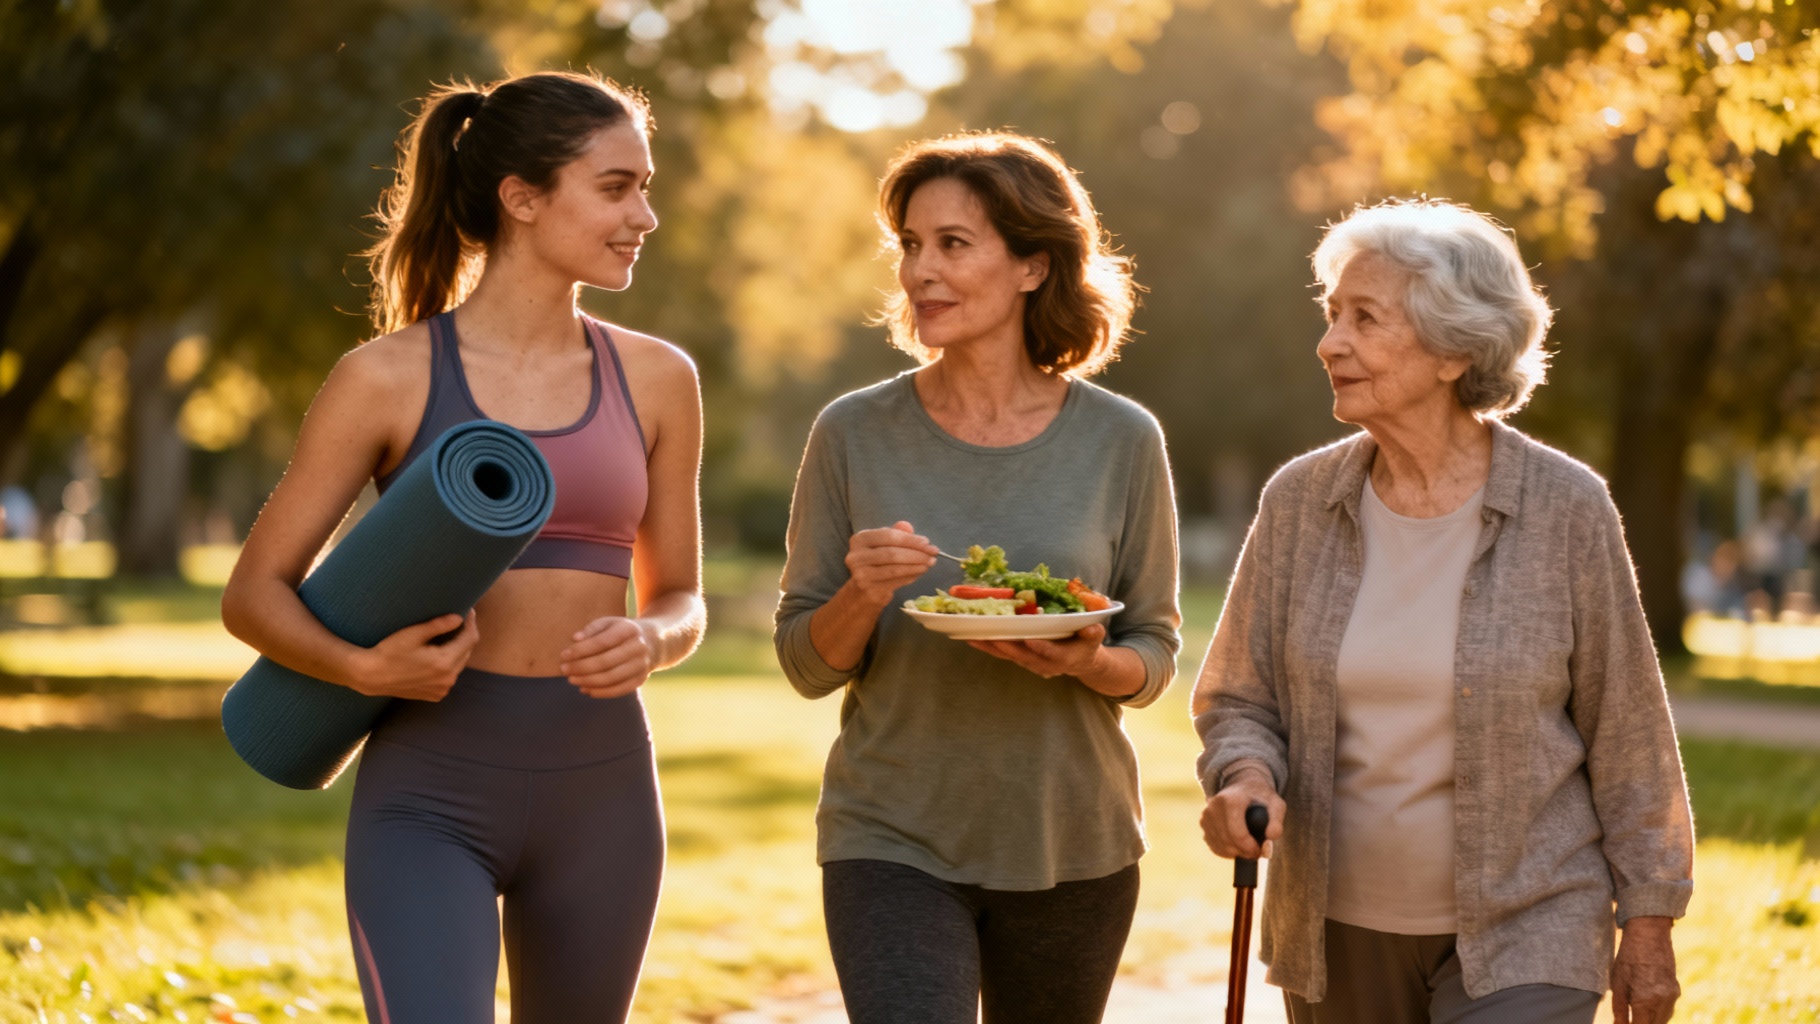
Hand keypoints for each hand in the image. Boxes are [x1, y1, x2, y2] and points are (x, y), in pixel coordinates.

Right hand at [348, 611, 477, 699]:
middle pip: (466, 652)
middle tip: (459, 620)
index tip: (469, 610)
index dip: (471, 623)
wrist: (371, 675)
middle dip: (465, 635)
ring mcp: (442, 689)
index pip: (470, 639)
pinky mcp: (436, 695)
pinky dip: (449, 664)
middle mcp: (447, 679)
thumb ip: (438, 625)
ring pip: (459, 664)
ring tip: (450, 635)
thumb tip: (459, 618)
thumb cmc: (389, 652)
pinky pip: (450, 676)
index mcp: (444, 663)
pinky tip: (439, 655)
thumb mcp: (413, 634)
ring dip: (458, 650)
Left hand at [560, 616, 655, 698]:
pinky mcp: (640, 680)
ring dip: (587, 681)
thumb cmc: (621, 632)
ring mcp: (641, 666)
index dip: (581, 650)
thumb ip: (591, 629)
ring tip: (572, 680)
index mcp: (629, 630)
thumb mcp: (609, 623)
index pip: (602, 642)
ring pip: (610, 678)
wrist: (652, 642)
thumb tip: (575, 640)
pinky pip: (618, 690)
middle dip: (581, 667)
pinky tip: (585, 689)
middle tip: (564, 670)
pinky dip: (599, 692)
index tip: (563, 655)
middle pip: (605, 662)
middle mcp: (638, 648)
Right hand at [843, 520, 937, 605]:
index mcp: (860, 539)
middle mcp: (857, 556)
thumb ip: (895, 534)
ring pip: (895, 569)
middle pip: (892, 553)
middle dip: (916, 553)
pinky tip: (920, 572)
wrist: (862, 590)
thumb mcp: (883, 544)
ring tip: (930, 563)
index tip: (927, 542)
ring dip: (916, 566)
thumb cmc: (876, 562)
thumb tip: (907, 526)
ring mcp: (862, 575)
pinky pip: (896, 581)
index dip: (910, 539)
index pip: (888, 536)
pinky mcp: (870, 590)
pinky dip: (911, 576)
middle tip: (933, 553)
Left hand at [967, 624, 1107, 678]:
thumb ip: (1093, 634)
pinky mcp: (1021, 660)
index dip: (1041, 648)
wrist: (1080, 663)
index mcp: (1064, 658)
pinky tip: (972, 638)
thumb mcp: (1093, 639)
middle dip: (1006, 647)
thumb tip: (1093, 628)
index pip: (1051, 654)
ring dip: (991, 647)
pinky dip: (988, 647)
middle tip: (991, 636)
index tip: (1030, 640)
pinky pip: (1003, 654)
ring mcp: (1031, 664)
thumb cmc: (1086, 646)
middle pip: (1023, 656)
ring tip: (973, 637)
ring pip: (1009, 656)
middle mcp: (1044, 665)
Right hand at [1200, 764, 1284, 859]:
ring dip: (1236, 852)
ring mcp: (1206, 816)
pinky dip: (1227, 850)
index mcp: (1230, 800)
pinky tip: (1237, 844)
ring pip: (1220, 846)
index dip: (1250, 848)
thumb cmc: (1260, 796)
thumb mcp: (1275, 803)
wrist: (1242, 785)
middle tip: (1257, 851)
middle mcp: (1213, 807)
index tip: (1260, 850)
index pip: (1237, 834)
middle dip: (1244, 852)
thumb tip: (1271, 837)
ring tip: (1249, 846)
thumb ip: (1277, 820)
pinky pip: (1214, 846)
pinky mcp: (1203, 824)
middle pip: (1228, 842)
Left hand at [1611, 917, 1677, 1022]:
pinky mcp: (1676, 991)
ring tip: (1635, 1015)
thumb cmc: (1628, 958)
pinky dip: (1658, 1014)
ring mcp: (1672, 997)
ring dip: (1650, 1022)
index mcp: (1645, 1001)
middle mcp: (1663, 1002)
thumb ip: (1619, 1010)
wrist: (1649, 935)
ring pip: (1663, 1021)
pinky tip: (1646, 1008)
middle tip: (1628, 1020)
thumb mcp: (1618, 984)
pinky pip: (1668, 1011)